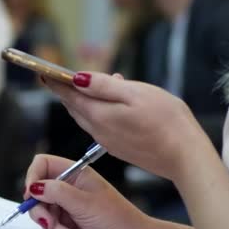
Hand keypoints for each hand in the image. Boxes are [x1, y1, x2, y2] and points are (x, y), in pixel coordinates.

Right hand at [24, 154, 149, 228]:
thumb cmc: (114, 218)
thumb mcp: (83, 202)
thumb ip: (56, 192)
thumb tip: (33, 187)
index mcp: (75, 172)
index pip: (43, 164)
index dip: (33, 177)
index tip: (31, 196)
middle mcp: (70, 186)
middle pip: (39, 192)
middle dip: (42, 211)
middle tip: (49, 224)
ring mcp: (69, 205)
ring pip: (45, 213)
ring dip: (54, 228)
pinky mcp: (70, 222)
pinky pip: (53, 227)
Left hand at [42, 72, 207, 180]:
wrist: (184, 156)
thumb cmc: (166, 121)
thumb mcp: (135, 94)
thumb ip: (104, 86)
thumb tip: (77, 78)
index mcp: (99, 115)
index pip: (69, 95)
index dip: (56, 83)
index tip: (44, 72)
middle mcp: (99, 130)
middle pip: (75, 107)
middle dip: (66, 91)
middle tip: (57, 78)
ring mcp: (108, 141)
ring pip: (87, 117)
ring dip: (82, 102)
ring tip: (82, 87)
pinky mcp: (119, 148)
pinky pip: (100, 126)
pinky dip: (97, 112)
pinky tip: (109, 105)